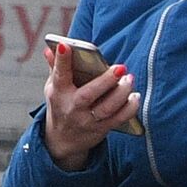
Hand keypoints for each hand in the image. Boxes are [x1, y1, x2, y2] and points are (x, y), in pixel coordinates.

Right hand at [42, 43, 140, 170]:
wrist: (62, 140)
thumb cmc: (61, 105)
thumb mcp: (53, 88)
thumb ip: (55, 68)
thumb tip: (50, 49)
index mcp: (59, 92)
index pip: (59, 74)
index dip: (61, 60)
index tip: (66, 46)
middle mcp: (73, 107)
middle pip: (88, 95)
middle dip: (105, 81)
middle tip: (121, 67)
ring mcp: (87, 120)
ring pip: (107, 108)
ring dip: (121, 93)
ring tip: (129, 78)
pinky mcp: (102, 128)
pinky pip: (119, 119)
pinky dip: (130, 108)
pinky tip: (136, 96)